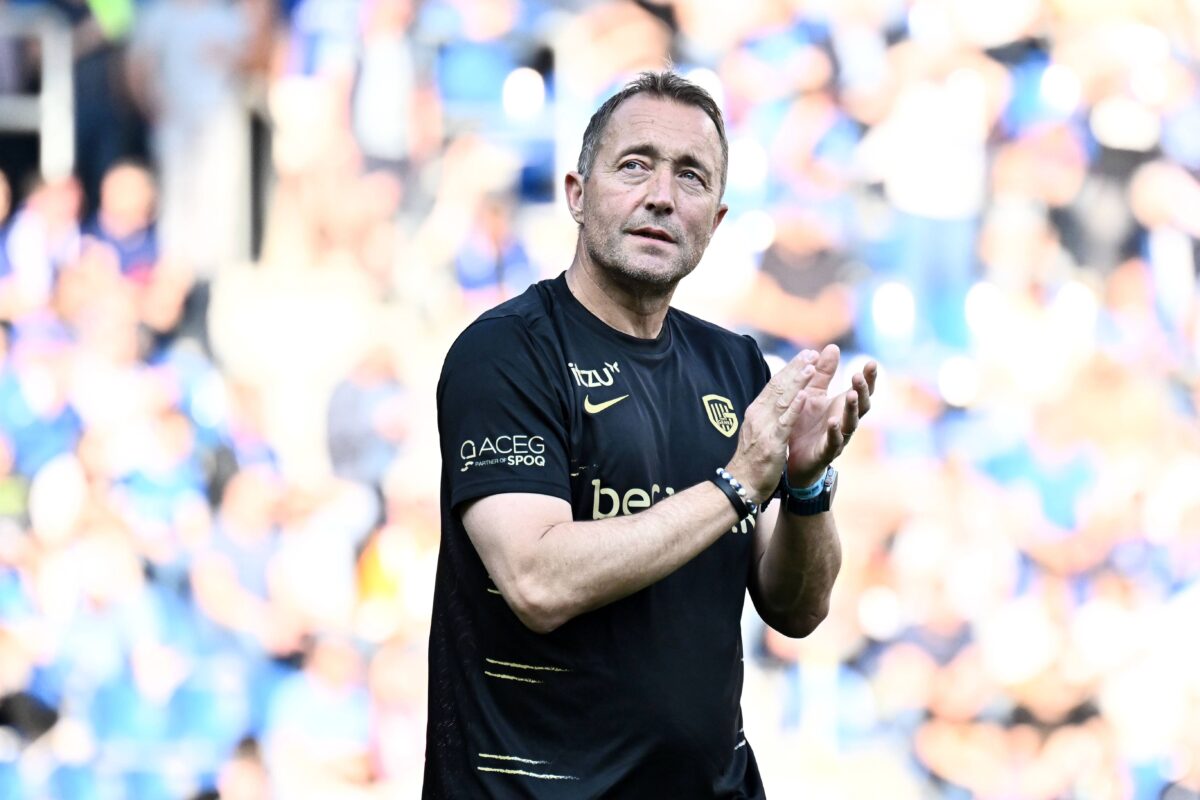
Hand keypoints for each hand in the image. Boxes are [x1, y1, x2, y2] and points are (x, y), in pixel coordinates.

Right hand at [725, 352, 826, 502]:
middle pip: (778, 387)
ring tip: (811, 367)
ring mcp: (764, 428)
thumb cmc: (751, 460)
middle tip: (811, 353)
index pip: (774, 385)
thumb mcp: (758, 431)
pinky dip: (794, 408)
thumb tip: (776, 399)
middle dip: (795, 369)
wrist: (740, 484)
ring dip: (797, 382)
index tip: (804, 356)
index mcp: (756, 412)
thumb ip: (767, 414)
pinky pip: (784, 423)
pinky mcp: (772, 443)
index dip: (789, 369)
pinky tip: (804, 396)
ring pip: (782, 400)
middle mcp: (758, 415)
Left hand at [784, 345, 876, 486]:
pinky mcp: (826, 452)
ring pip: (851, 423)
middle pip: (862, 405)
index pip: (861, 389)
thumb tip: (833, 346)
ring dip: (852, 409)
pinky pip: (834, 442)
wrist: (791, 456)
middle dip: (863, 390)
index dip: (869, 378)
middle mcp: (845, 421)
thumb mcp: (813, 393)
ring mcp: (838, 437)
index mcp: (842, 405)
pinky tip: (834, 422)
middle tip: (859, 376)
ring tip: (852, 395)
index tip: (872, 362)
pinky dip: (836, 432)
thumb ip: (823, 373)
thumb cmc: (806, 422)